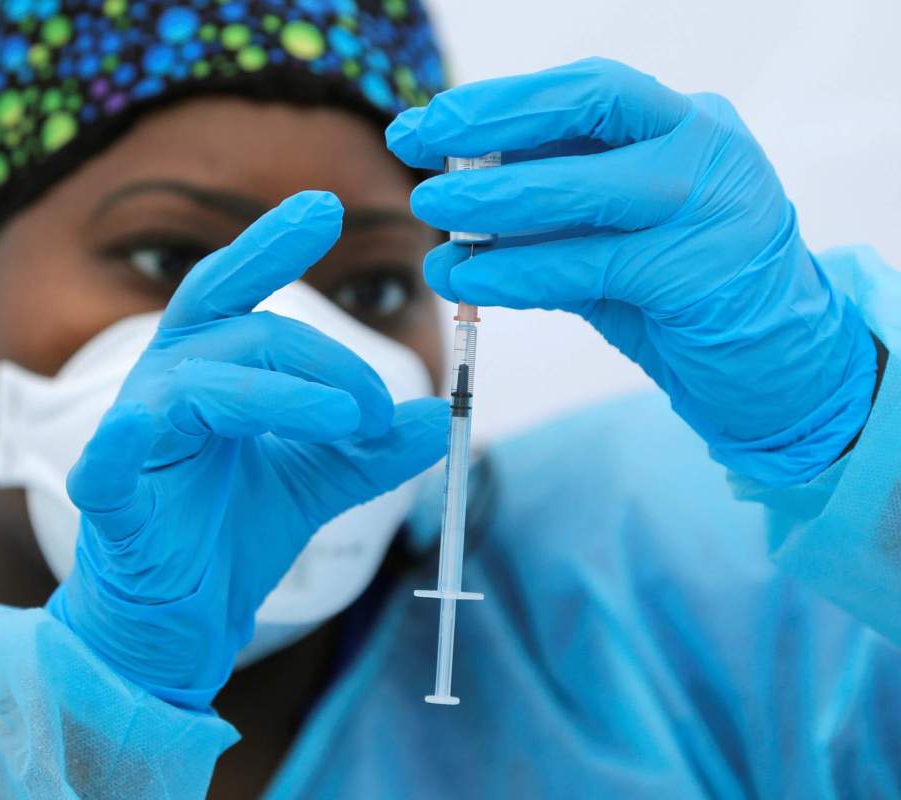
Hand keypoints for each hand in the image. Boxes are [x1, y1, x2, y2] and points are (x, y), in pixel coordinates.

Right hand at [47, 191, 447, 709]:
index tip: (325, 205)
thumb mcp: (316, 483)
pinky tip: (143, 432)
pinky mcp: (111, 497)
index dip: (273, 245)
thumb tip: (438, 418)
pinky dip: (124, 446)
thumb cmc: (229, 536)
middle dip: (324, 359)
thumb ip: (369, 451)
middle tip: (380, 407)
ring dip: (285, 397)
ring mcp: (134, 439)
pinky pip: (111, 460)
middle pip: (242, 335)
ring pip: (204, 387)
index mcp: (205, 371)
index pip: (237, 293)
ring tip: (353, 423)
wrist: (178, 622)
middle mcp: (165, 387)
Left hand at [386, 57, 878, 485]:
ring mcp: (708, 204)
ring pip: (579, 188)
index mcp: (687, 123)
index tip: (425, 123)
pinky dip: (513, 273)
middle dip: (489, 122)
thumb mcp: (617, 237)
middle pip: (587, 105)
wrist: (781, 371)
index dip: (498, 102)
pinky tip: (465, 280)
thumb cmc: (684, 297)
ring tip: (429, 216)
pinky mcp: (695, 272)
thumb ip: (556, 211)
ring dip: (489, 202)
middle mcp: (705, 146)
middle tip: (412, 147)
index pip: (585, 91)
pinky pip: (583, 265)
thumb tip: (457, 191)